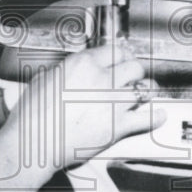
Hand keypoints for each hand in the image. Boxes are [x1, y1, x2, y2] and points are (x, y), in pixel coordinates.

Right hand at [6, 42, 163, 179]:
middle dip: (134, 69)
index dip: (120, 55)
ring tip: (145, 91)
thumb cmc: (34, 114)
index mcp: (84, 64)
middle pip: (134, 65)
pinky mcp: (117, 126)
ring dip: (145, 89)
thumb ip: (67, 71)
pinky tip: (157, 115)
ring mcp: (113, 102)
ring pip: (144, 88)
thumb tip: (74, 72)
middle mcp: (102, 79)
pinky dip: (155, 117)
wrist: (34, 141)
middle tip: (133, 74)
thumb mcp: (46, 78)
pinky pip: (146, 118)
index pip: (115, 50)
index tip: (121, 58)